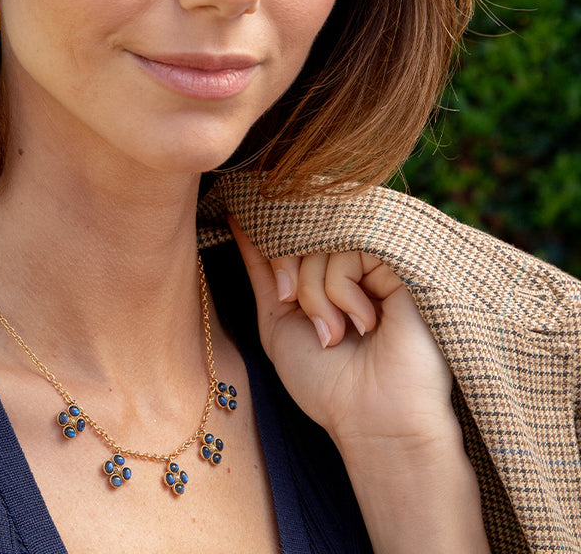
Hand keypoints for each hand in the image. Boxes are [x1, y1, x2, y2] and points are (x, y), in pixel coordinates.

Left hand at [230, 221, 488, 551]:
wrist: (372, 420)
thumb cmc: (324, 381)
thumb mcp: (277, 320)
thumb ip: (262, 271)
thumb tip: (237, 218)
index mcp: (324, 274)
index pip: (290, 234)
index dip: (273, 249)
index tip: (280, 289)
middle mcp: (351, 263)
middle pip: (302, 233)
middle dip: (291, 276)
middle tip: (303, 317)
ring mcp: (377, 263)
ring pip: (322, 245)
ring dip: (317, 296)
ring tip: (336, 334)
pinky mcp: (401, 268)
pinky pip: (352, 254)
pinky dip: (343, 293)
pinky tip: (364, 325)